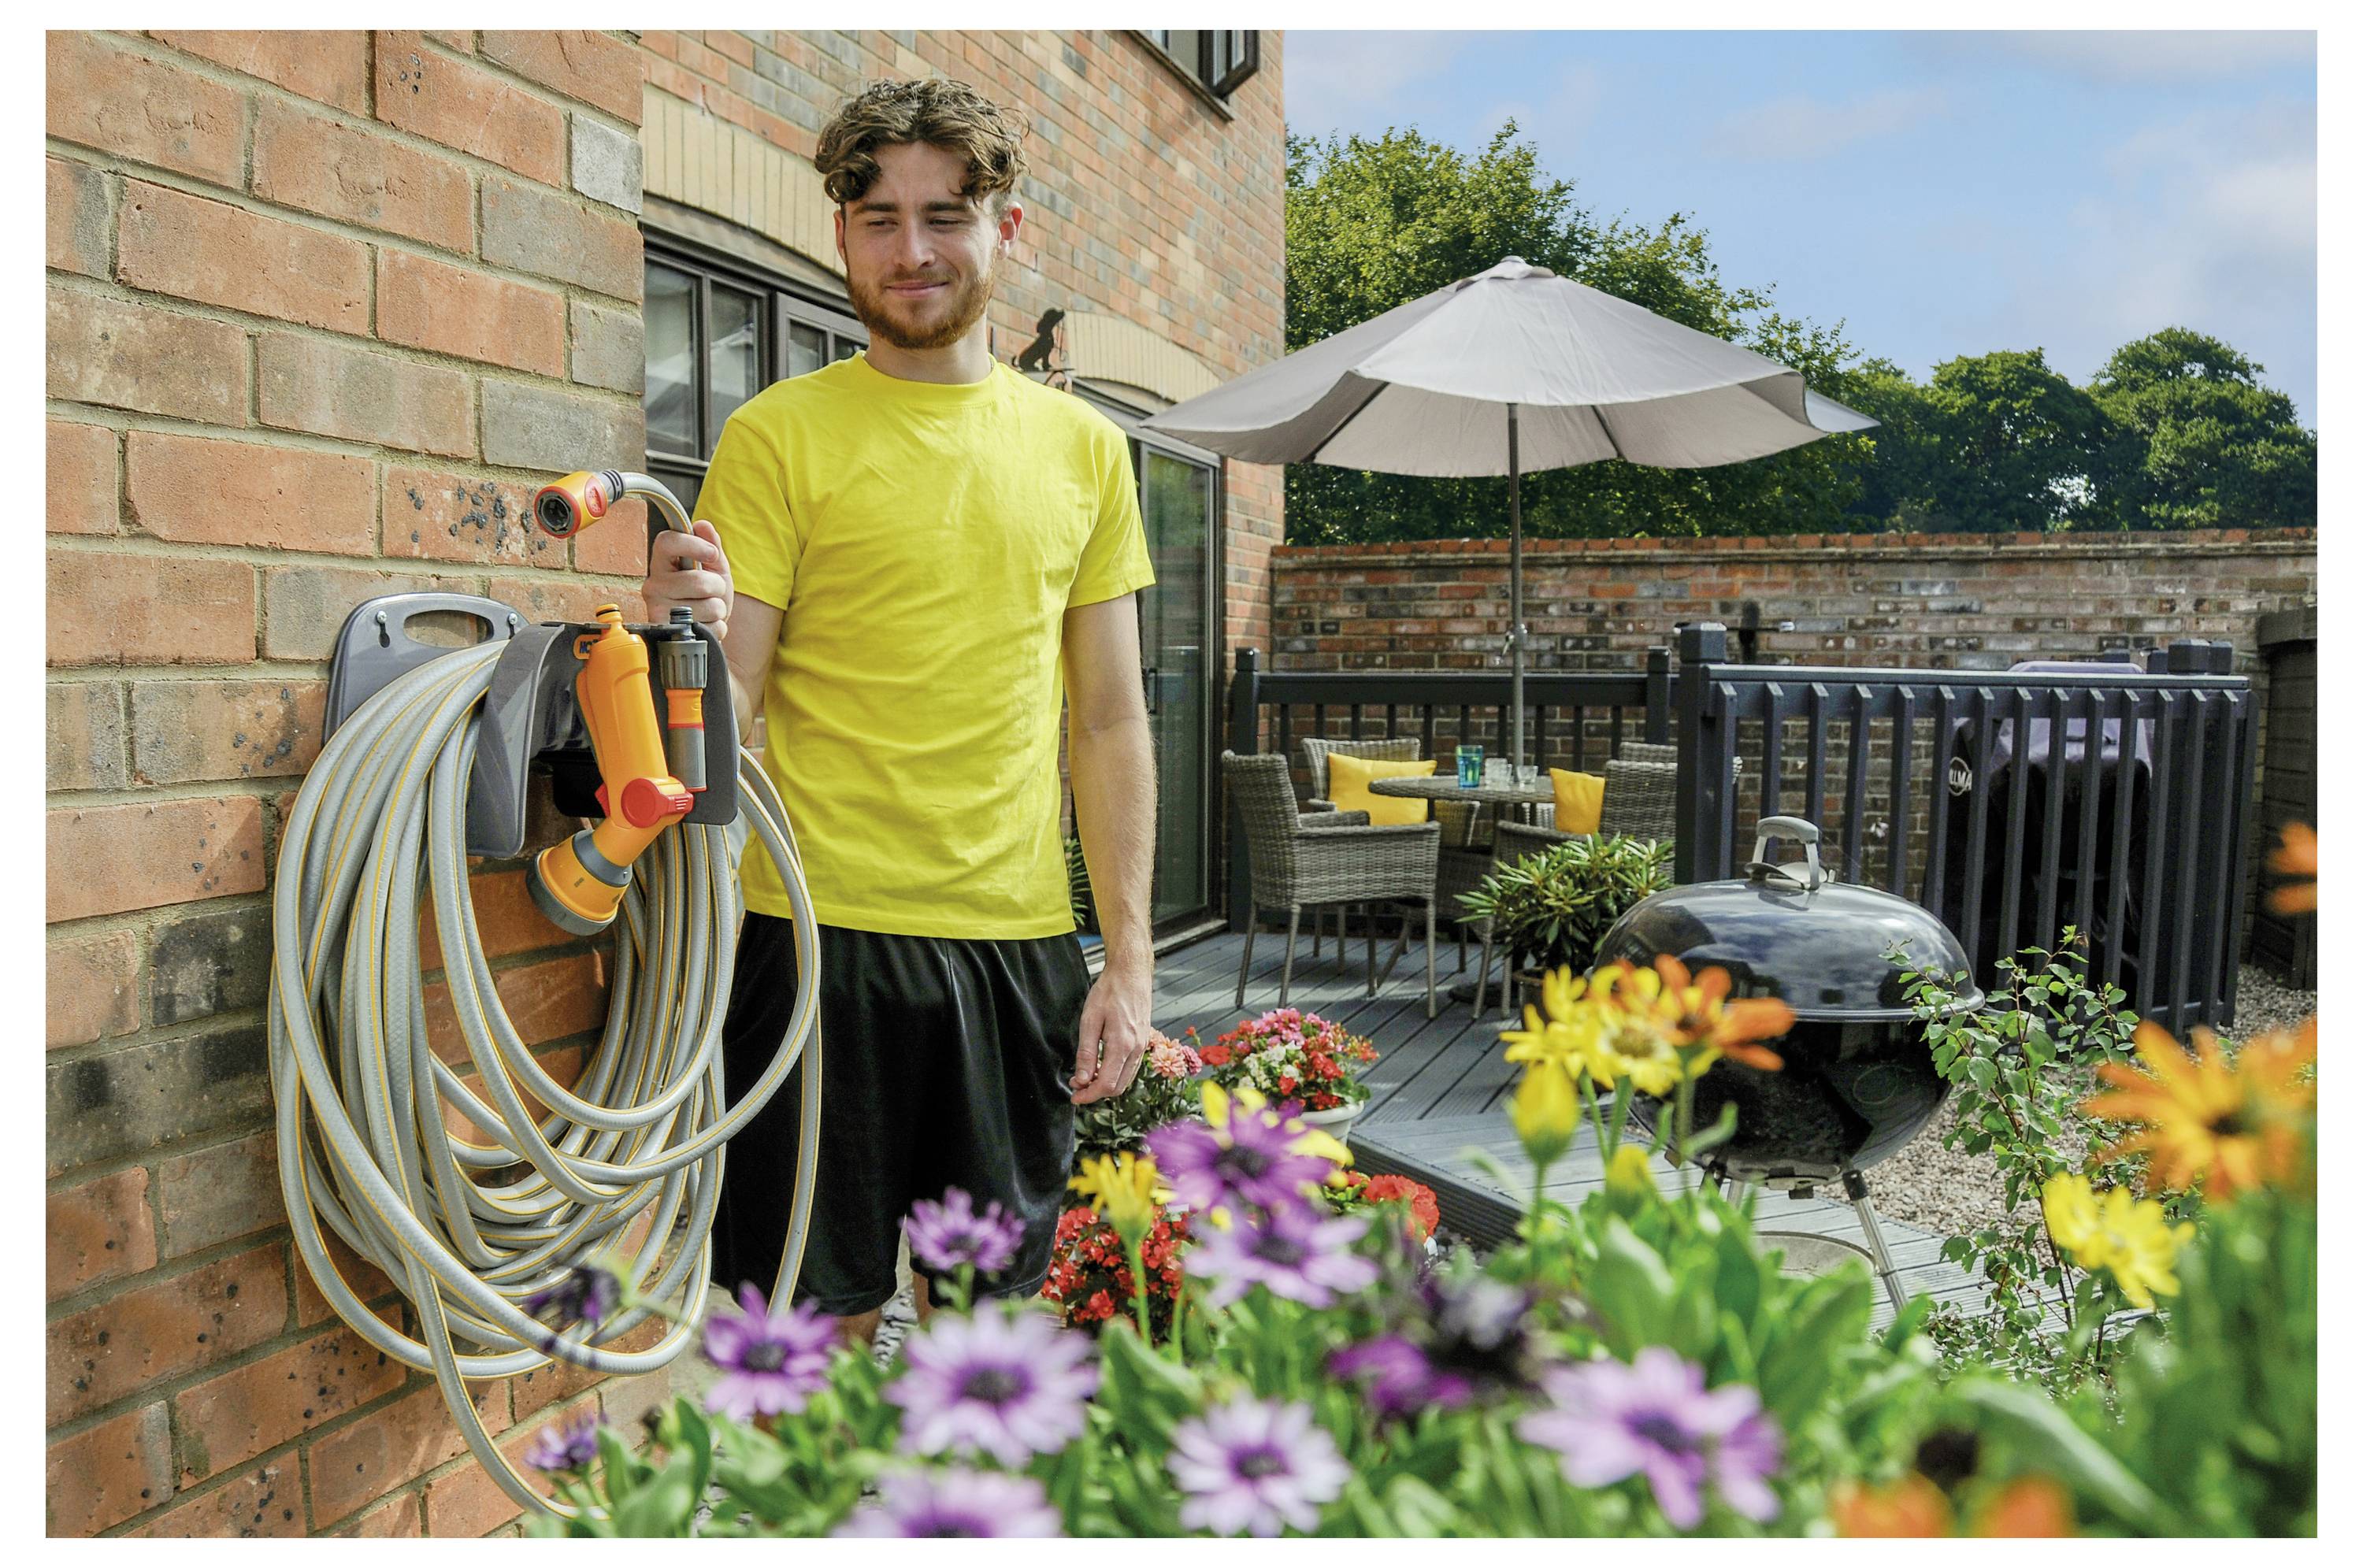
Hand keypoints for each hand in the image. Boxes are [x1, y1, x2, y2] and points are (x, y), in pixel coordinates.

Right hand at [644, 519, 733, 641]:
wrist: (706, 627)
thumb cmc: (706, 594)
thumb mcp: (713, 566)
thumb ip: (711, 545)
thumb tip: (702, 525)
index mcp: (662, 563)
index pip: (666, 542)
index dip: (693, 545)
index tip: (712, 553)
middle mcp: (654, 585)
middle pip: (698, 581)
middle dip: (717, 587)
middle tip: (712, 591)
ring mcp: (658, 610)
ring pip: (708, 606)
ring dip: (718, 609)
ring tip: (707, 610)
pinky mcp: (669, 633)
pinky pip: (710, 627)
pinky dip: (717, 627)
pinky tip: (705, 625)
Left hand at [1070, 964, 1152, 1105]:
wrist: (1131, 973)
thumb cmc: (1109, 992)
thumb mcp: (1090, 1021)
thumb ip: (1087, 1053)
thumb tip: (1082, 1080)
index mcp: (1122, 1045)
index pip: (1107, 1085)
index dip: (1089, 1096)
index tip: (1074, 1097)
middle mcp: (1136, 1050)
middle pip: (1118, 1087)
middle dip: (1096, 1092)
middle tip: (1077, 1086)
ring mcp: (1142, 1046)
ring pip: (1125, 1079)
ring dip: (1106, 1084)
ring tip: (1086, 1076)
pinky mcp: (1142, 1041)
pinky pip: (1130, 1068)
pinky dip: (1116, 1074)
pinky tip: (1101, 1066)